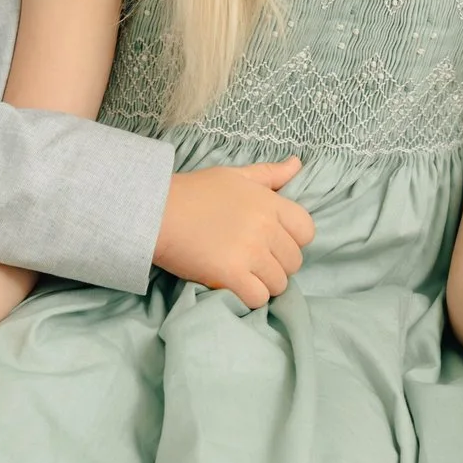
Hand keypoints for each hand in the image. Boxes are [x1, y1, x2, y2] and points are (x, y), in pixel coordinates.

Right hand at [152, 157, 315, 307]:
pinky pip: (258, 298)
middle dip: (277, 265)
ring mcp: (249, 253)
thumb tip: (297, 164)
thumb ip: (269, 174)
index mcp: (269, 203)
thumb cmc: (194, 192)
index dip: (293, 240)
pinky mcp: (230, 275)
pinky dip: (248, 297)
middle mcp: (265, 228)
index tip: (273, 242)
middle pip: (294, 262)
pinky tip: (234, 287)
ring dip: (263, 283)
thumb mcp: (235, 175)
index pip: (307, 231)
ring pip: (279, 283)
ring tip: (243, 275)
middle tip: (254, 261)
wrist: (156, 211)